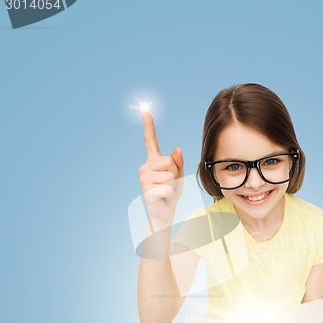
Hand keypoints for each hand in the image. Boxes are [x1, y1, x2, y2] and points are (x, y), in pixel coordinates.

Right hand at [138, 111, 183, 230]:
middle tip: (170, 183)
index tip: (146, 110)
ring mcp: (143, 178)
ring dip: (173, 184)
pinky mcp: (146, 189)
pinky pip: (167, 187)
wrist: (164, 211)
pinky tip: (163, 197)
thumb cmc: (171, 192)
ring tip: (166, 190)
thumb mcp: (179, 174)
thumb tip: (177, 148)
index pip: (151, 140)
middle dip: (175, 173)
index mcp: (153, 160)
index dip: (149, 125)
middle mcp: (145, 166)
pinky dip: (170, 193)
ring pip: (169, 175)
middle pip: (169, 161)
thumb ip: (179, 162)